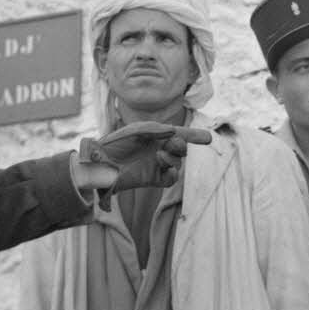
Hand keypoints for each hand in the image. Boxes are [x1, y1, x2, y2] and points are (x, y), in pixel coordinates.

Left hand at [74, 122, 210, 204]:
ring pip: (177, 162)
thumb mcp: (137, 131)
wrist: (100, 164)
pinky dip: (173, 173)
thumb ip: (157, 130)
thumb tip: (175, 133)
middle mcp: (159, 150)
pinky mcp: (153, 179)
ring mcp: (156, 165)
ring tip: (160, 156)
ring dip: (173, 158)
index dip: (194, 136)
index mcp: (156, 136)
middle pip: (180, 149)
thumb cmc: (116, 143)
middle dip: (181, 146)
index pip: (179, 135)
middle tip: (174, 144)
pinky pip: (171, 178)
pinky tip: (165, 167)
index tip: (208, 138)